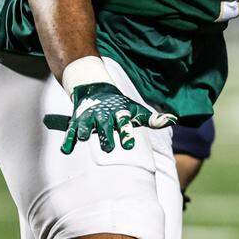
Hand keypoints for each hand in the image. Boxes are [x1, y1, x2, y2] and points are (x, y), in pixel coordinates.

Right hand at [43, 82, 175, 154]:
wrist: (95, 87)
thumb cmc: (119, 105)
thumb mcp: (135, 110)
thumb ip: (152, 118)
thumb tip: (174, 120)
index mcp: (119, 114)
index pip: (124, 123)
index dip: (126, 133)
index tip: (129, 146)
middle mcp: (104, 115)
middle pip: (105, 127)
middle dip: (107, 136)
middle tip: (109, 148)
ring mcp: (89, 118)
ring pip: (86, 126)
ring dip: (86, 131)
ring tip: (85, 137)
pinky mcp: (77, 121)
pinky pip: (71, 131)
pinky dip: (68, 139)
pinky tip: (65, 150)